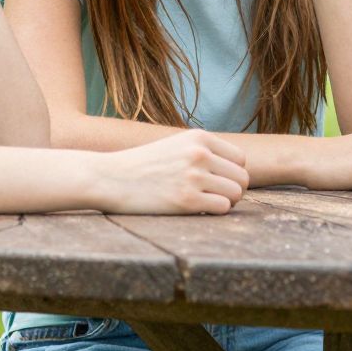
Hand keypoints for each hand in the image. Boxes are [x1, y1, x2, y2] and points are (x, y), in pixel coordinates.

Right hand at [90, 129, 249, 214]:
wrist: (109, 178)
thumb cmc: (144, 166)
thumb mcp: (176, 146)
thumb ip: (203, 152)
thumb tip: (237, 170)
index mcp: (199, 138)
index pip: (240, 159)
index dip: (232, 173)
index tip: (216, 182)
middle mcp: (199, 154)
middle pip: (242, 177)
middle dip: (233, 190)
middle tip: (214, 197)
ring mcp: (193, 176)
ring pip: (236, 193)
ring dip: (226, 202)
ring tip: (206, 203)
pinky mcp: (186, 200)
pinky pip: (223, 208)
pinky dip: (214, 212)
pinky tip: (197, 210)